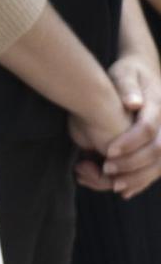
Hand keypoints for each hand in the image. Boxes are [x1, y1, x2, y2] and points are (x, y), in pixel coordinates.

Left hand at [102, 57, 160, 196]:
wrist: (143, 74)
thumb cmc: (129, 73)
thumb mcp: (124, 73)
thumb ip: (127, 87)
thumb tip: (133, 103)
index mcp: (158, 105)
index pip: (149, 128)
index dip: (130, 141)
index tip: (108, 151)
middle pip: (158, 150)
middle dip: (133, 163)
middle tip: (107, 169)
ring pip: (160, 164)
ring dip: (138, 177)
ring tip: (113, 185)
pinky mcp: (160, 146)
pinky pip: (157, 168)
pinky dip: (142, 180)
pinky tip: (124, 190)